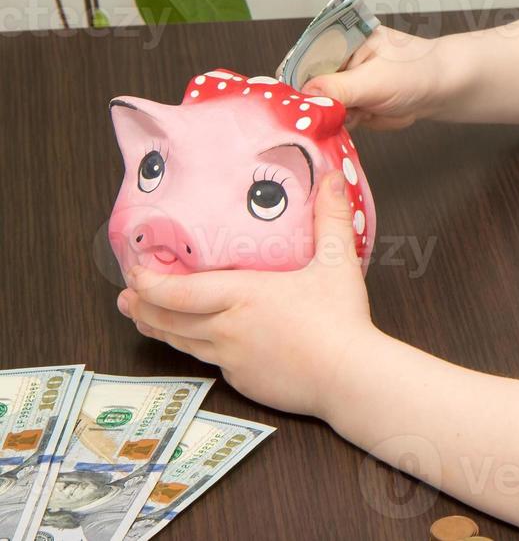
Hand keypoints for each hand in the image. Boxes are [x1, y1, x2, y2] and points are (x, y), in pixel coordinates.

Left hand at [116, 169, 380, 417]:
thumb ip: (330, 219)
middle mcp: (227, 329)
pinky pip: (212, 363)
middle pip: (170, 320)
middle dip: (142, 306)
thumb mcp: (337, 263)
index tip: (133, 273)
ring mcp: (232, 360)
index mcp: (242, 296)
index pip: (179, 292)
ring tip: (143, 318)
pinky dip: (198, 349)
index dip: (150, 284)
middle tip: (126, 296)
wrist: (349, 377)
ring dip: (160, 329)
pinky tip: (201, 344)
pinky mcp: (244, 382)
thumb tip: (333, 180)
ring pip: (184, 343)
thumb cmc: (340, 319)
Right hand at [302, 24, 439, 130]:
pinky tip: (377, 113)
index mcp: (339, 38)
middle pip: (308, 87)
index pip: (301, 59)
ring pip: (324, 107)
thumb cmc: (418, 72)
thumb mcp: (375, 81)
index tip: (303, 104)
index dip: (296, 83)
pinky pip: (341, 117)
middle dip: (329, 104)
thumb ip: (339, 88)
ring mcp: (345, 79)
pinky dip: (358, 121)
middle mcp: (338, 57)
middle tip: (354, 108)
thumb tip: (304, 95)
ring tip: (373, 108)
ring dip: (347, 115)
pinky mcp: (353, 98)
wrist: (446, 89)